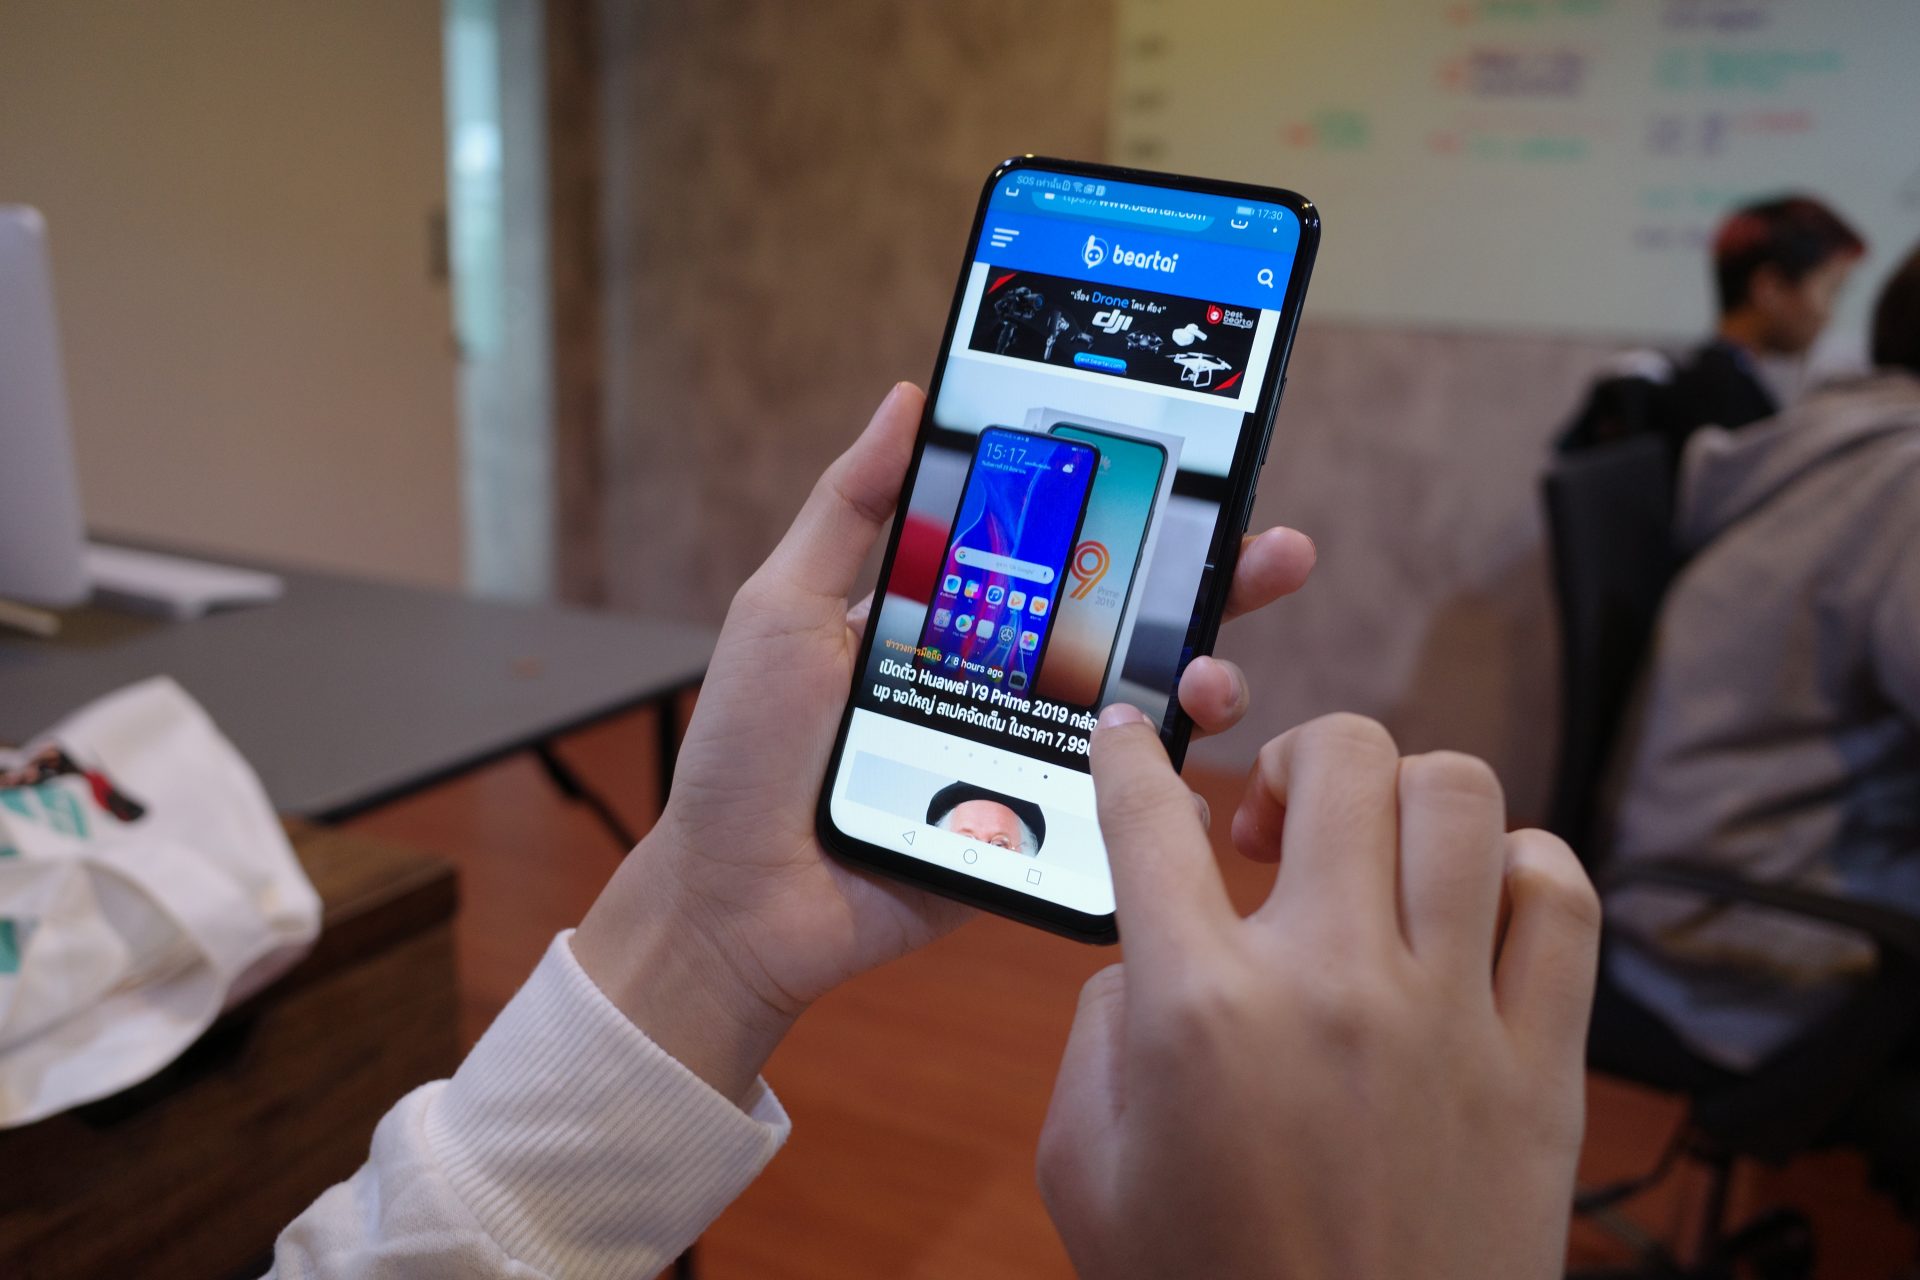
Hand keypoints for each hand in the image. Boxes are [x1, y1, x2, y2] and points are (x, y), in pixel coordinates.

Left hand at [575, 383, 1316, 1101]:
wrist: (737, 900)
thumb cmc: (747, 753)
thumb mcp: (785, 608)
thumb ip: (849, 509)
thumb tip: (905, 398)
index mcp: (960, 615)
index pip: (1065, 551)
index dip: (1137, 514)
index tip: (1204, 475)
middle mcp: (1011, 682)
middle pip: (1133, 622)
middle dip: (1217, 585)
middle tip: (1277, 555)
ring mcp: (1033, 760)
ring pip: (1147, 714)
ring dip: (1205, 684)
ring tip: (1211, 681)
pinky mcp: (1041, 838)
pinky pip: (1125, 813)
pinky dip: (1169, 797)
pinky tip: (1184, 780)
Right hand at [1038, 711, 1599, 1278]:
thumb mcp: (1085, 1168)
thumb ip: (1098, 1032)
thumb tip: (1150, 953)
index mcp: (1199, 1012)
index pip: (1150, 820)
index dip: (1129, 754)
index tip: (1132, 734)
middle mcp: (1333, 984)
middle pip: (1339, 760)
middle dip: (1288, 758)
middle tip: (1268, 827)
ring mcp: (1451, 1018)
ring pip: (1460, 796)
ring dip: (1400, 797)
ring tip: (1371, 854)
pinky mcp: (1541, 1066)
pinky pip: (1562, 898)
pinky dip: (1518, 866)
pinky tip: (1472, 903)